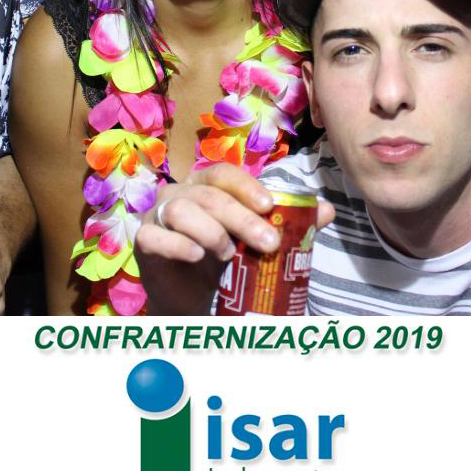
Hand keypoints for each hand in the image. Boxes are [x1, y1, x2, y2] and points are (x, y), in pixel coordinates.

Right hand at [134, 164, 334, 314]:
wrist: (188, 297)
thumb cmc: (221, 259)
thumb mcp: (255, 241)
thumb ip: (289, 224)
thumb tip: (327, 211)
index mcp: (205, 186)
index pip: (223, 173)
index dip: (246, 186)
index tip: (270, 207)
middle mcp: (180, 193)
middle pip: (208, 196)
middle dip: (241, 218)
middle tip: (269, 243)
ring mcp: (157, 215)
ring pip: (180, 210)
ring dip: (210, 231)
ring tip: (229, 254)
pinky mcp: (143, 241)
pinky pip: (153, 236)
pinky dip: (177, 245)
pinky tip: (197, 256)